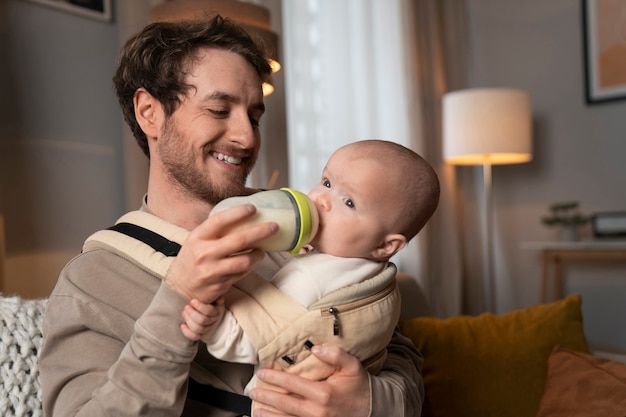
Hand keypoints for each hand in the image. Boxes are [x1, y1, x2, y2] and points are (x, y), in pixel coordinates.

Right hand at [165, 204, 277, 302]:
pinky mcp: (220, 285)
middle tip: (274, 227)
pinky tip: (254, 261)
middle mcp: (204, 254)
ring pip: (244, 261)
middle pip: (238, 241)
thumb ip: (215, 230)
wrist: (179, 286)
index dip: (237, 213)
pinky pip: (242, 274)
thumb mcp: (197, 239)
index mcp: (197, 238)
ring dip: (259, 254)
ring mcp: (212, 272)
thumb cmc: (193, 257)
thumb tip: (243, 214)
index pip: (218, 221)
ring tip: (263, 250)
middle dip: (260, 232)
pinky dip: (251, 266)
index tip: (253, 208)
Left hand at [180, 297, 224, 340]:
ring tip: (184, 313)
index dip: (200, 306)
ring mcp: (207, 329)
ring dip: (189, 321)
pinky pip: (195, 337)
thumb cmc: (211, 304)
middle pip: (203, 320)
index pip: (209, 311)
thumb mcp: (215, 299)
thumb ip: (215, 296)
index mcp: (217, 311)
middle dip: (192, 313)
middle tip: (186, 307)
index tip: (192, 301)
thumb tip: (217, 294)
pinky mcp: (201, 335)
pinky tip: (182, 325)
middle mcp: (213, 321)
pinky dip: (187, 332)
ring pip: (198, 329)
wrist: (212, 316)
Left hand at [249, 345, 370, 416]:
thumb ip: (335, 354)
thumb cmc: (360, 386)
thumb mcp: (352, 366)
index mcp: (323, 393)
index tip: (262, 373)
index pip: (293, 384)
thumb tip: (315, 348)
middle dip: (267, 397)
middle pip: (285, 404)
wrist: (374, 410)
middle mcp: (317, 411)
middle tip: (252, 391)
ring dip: (270, 416)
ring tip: (256, 410)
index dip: (275, 378)